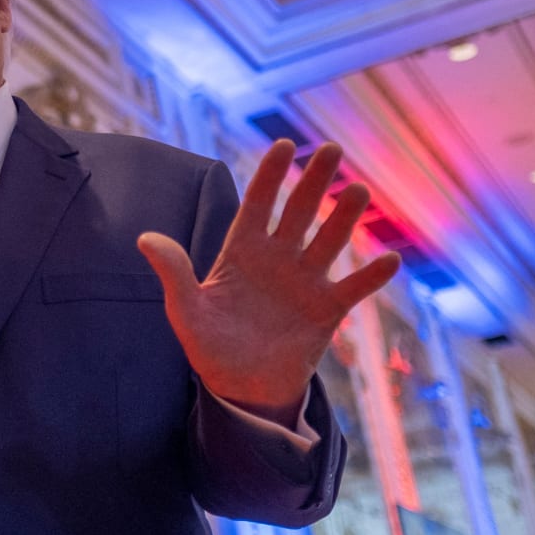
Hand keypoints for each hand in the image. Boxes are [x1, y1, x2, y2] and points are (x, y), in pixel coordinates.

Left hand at [138, 139, 400, 425]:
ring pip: (330, 241)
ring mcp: (305, 283)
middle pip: (299, 212)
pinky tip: (390, 258)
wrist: (240, 389)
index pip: (258, 204)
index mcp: (242, 252)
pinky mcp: (326, 311)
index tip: (284, 145)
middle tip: (331, 148)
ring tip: (358, 189)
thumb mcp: (185, 310)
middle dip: (314, 181)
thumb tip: (144, 238)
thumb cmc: (209, 346)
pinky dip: (371, 276)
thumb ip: (173, 272)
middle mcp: (278, 259)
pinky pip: (353, 289)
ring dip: (345, 217)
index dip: (270, 175)